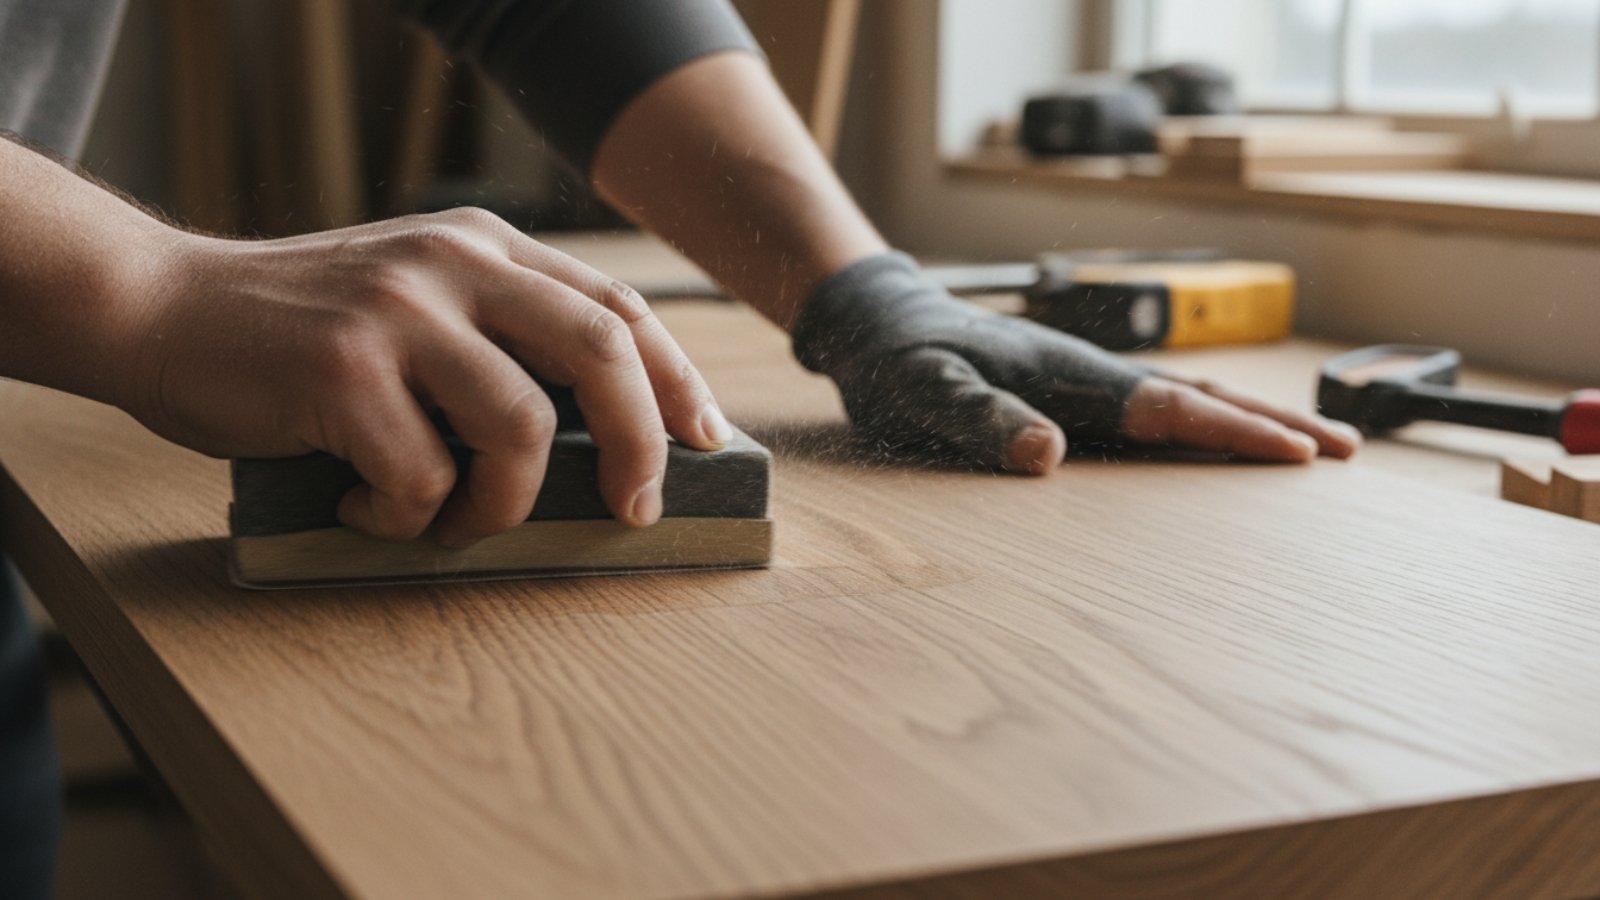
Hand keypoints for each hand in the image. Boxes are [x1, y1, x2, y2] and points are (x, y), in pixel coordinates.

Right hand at [120, 208, 729, 545]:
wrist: (160, 308)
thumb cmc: (299, 332)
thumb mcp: (415, 301)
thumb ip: (496, 337)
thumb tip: (599, 437)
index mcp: (484, 246)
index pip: (617, 308)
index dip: (675, 379)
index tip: (704, 440)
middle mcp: (453, 264)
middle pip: (600, 352)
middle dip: (639, 442)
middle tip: (635, 508)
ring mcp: (399, 311)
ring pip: (521, 428)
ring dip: (500, 505)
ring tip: (453, 521)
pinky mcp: (342, 368)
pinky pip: (423, 476)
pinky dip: (406, 517)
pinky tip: (364, 507)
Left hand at [791, 252, 1359, 472]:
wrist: (883, 321)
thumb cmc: (900, 361)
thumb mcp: (924, 393)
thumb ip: (980, 420)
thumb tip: (1047, 455)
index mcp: (1070, 377)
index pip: (1169, 410)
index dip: (1235, 433)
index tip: (1299, 455)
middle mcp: (1092, 375)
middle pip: (1202, 399)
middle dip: (1275, 425)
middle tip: (1349, 450)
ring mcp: (1089, 381)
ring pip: (1187, 401)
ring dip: (1251, 421)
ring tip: (1311, 445)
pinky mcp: (1076, 390)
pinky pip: (1157, 409)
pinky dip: (1206, 421)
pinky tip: (1221, 434)